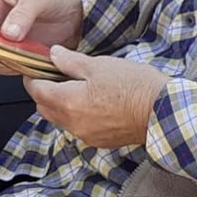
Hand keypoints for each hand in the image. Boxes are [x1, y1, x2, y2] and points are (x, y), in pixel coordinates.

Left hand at [24, 47, 171, 149]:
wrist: (163, 111)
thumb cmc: (134, 86)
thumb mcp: (99, 65)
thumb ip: (70, 61)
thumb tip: (53, 54)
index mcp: (68, 102)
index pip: (36, 91)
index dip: (33, 77)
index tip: (38, 68)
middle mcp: (72, 123)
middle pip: (44, 108)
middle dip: (45, 92)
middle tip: (58, 75)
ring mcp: (86, 135)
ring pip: (61, 120)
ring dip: (62, 105)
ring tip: (79, 88)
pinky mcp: (100, 141)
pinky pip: (79, 128)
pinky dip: (79, 116)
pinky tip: (95, 103)